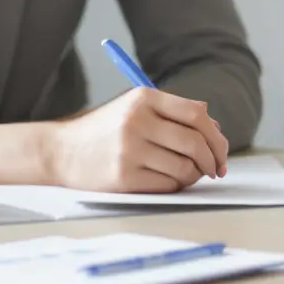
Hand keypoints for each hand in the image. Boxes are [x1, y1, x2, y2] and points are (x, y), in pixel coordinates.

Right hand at [42, 86, 229, 191]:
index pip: (196, 115)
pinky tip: (170, 181)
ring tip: (190, 175)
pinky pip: (167, 184)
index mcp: (143, 98)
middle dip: (213, 159)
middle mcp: (137, 121)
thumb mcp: (134, 108)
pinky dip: (176, 185)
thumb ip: (173, 112)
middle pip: (195, 142)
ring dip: (194, 175)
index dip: (216, 136)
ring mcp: (129, 150)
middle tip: (216, 168)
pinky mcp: (123, 177)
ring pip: (184, 167)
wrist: (61, 151)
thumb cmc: (105, 130)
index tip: (221, 150)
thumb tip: (214, 124)